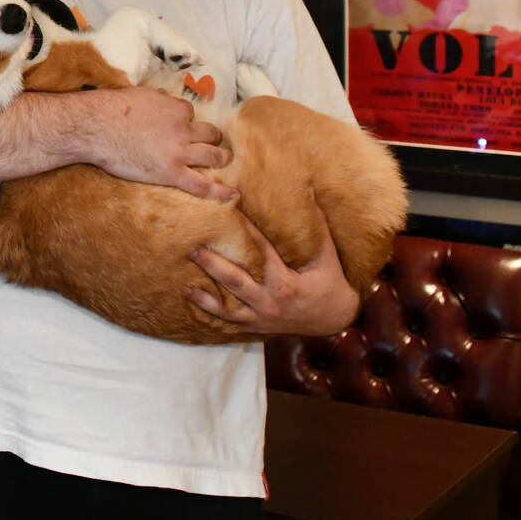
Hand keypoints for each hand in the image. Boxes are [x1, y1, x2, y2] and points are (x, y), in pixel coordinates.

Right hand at [61, 85, 235, 201]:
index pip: (190, 113)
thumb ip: (155, 97)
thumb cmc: (111, 109)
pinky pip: (202, 185)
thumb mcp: (138, 94)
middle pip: (210, 133)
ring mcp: (180, 152)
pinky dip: (220, 191)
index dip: (186, 121)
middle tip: (211, 144)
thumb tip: (162, 94)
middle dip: (212, 138)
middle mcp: (184, 128)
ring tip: (225, 162)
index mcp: (175, 108)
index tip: (179, 127)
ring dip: (222, 158)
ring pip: (214, 156)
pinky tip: (233, 195)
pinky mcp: (172, 173)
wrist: (97, 127)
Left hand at [186, 207, 359, 336]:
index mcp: (285, 284)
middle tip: (193, 246)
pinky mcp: (256, 326)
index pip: (260, 253)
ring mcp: (261, 317)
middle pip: (235, 282)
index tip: (229, 214)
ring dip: (205, 294)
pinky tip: (191, 297)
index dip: (244, 233)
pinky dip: (209, 311)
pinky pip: (229, 321)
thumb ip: (317, 229)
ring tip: (185, 277)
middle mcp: (270, 302)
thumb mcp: (326, 256)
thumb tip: (307, 194)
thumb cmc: (330, 282)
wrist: (335, 320)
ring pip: (227, 306)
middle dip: (213, 264)